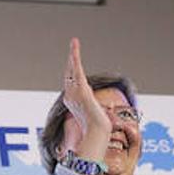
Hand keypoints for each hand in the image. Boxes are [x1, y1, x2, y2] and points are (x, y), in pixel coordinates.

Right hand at [61, 38, 110, 162]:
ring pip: (72, 69)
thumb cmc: (97, 128)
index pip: (70, 83)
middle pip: (69, 74)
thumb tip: (104, 110)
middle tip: (73, 48)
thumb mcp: (95, 116)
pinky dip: (75, 57)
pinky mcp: (81, 89)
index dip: (71, 72)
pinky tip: (75, 47)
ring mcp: (74, 92)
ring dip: (73, 54)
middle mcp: (70, 96)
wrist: (96, 132)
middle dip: (70, 61)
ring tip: (74, 42)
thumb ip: (96, 109)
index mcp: (72, 102)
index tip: (74, 63)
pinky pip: (76, 69)